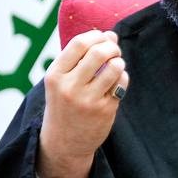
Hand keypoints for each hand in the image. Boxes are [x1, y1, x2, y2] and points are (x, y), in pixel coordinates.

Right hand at [37, 30, 128, 177]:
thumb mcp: (61, 81)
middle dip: (112, 46)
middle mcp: (70, 87)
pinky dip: (123, 78)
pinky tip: (117, 81)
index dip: (96, 36)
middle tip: (114, 50)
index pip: (79, 43)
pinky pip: (121, 84)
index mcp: (55, 76)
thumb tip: (110, 34)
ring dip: (119, 61)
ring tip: (116, 65)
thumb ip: (80, 57)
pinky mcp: (104, 111)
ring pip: (114, 67)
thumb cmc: (64, 104)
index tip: (103, 38)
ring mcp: (88, 100)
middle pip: (99, 52)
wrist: (63, 143)